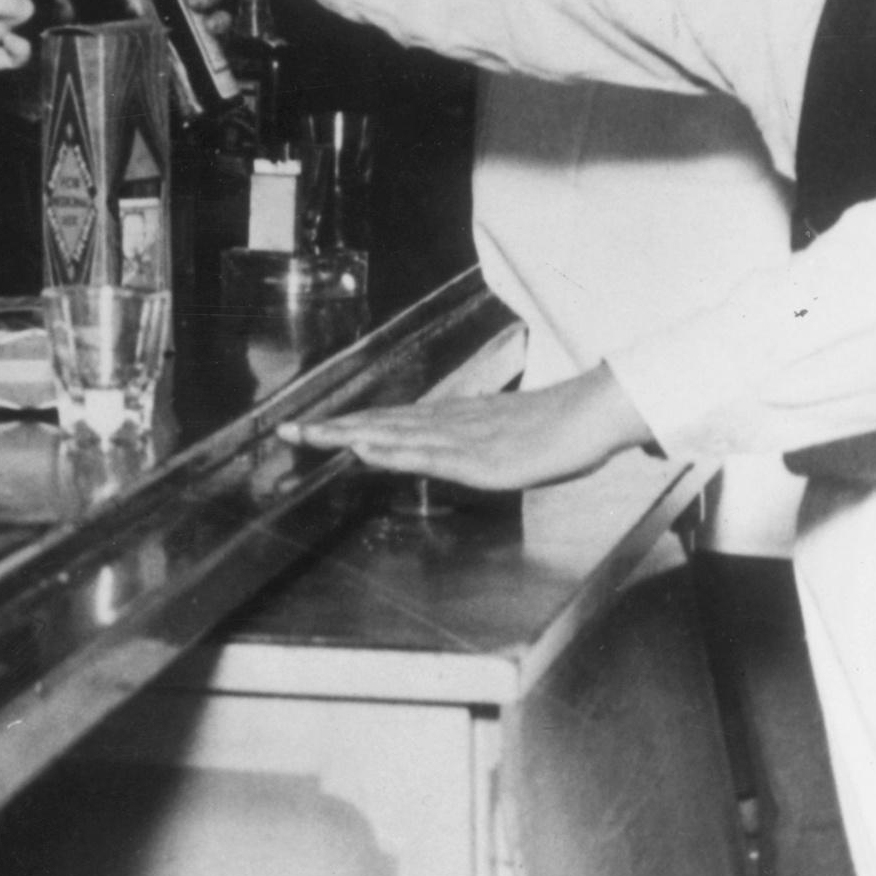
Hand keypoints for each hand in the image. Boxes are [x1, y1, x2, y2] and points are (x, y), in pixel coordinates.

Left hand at [287, 367, 652, 491]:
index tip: (307, 428)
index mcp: (451, 421)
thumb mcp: (501, 440)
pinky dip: (391, 450)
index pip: (387, 422)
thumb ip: (470, 445)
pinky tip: (364, 448)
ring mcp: (460, 440)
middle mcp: (447, 425)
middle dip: (330, 429)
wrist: (592, 416)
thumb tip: (446, 451)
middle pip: (379, 424)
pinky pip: (426, 455)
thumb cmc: (553, 429)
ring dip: (347, 435)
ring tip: (307, 436)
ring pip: (392, 435)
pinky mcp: (477, 460)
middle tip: (283, 432)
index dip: (346, 425)